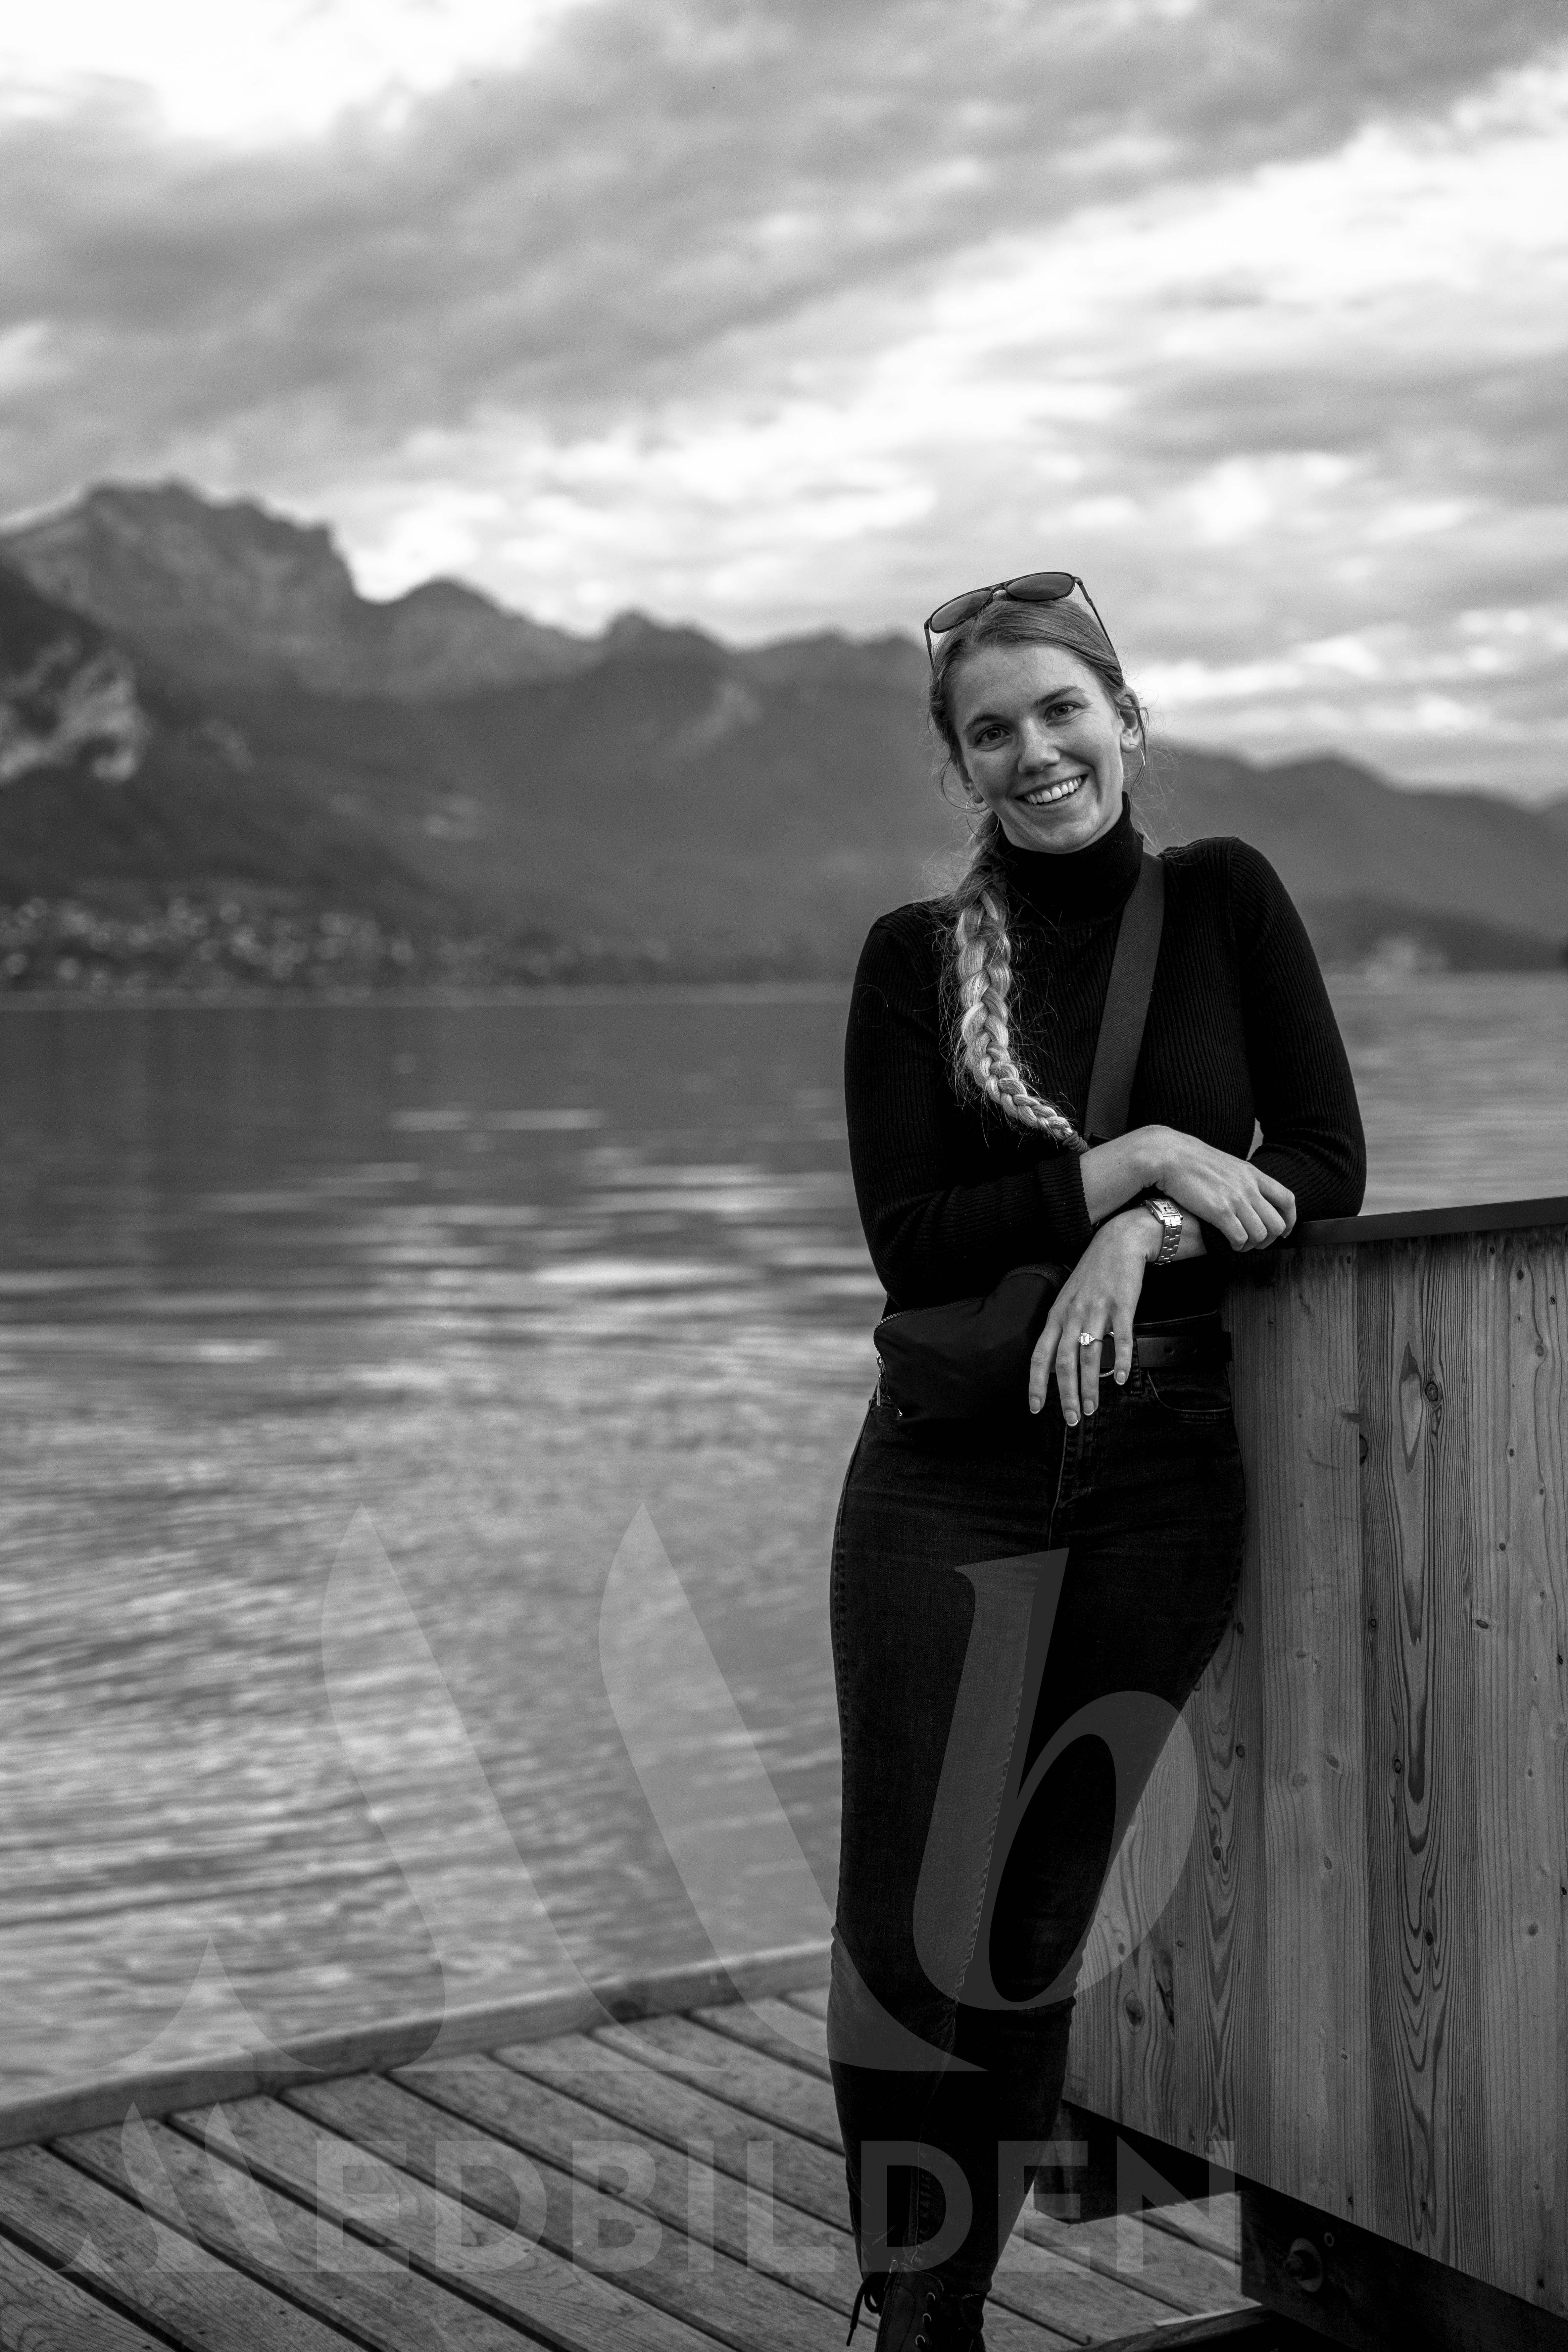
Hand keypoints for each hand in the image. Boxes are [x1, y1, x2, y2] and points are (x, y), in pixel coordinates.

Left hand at [1030, 1212, 1154, 1423]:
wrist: (1119, 1242)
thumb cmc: (1094, 1274)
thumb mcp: (1069, 1299)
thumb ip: (1064, 1329)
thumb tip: (1061, 1364)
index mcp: (1057, 1314)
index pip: (1040, 1354)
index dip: (1036, 1383)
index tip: (1035, 1407)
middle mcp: (1073, 1314)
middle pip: (1064, 1361)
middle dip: (1065, 1394)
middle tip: (1070, 1418)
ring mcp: (1097, 1309)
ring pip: (1090, 1355)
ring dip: (1090, 1386)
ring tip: (1091, 1408)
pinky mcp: (1122, 1305)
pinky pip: (1120, 1338)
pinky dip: (1120, 1361)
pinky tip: (1121, 1379)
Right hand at [1148, 1128, 1295, 1251]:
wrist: (1170, 1155)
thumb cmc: (1192, 1160)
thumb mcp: (1227, 1164)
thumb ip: (1242, 1179)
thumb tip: (1248, 1193)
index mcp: (1253, 1174)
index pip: (1287, 1199)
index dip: (1290, 1220)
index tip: (1284, 1230)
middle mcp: (1249, 1187)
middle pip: (1277, 1223)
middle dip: (1270, 1239)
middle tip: (1257, 1243)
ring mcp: (1236, 1199)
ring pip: (1260, 1234)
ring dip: (1252, 1245)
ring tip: (1241, 1244)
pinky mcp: (1220, 1211)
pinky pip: (1240, 1238)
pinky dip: (1237, 1246)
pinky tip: (1229, 1244)